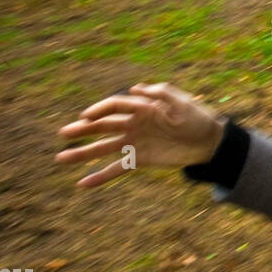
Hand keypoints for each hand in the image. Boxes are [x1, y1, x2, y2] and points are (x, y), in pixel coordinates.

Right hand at [54, 82, 225, 188]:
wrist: (210, 142)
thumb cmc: (198, 117)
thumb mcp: (183, 103)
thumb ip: (161, 93)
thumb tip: (135, 88)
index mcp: (142, 107)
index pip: (114, 106)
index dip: (99, 110)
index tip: (85, 118)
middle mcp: (133, 124)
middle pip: (103, 126)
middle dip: (82, 130)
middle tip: (63, 134)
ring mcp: (134, 143)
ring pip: (103, 148)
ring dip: (83, 154)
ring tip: (61, 158)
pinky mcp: (139, 160)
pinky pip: (116, 168)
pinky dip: (100, 176)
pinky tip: (83, 183)